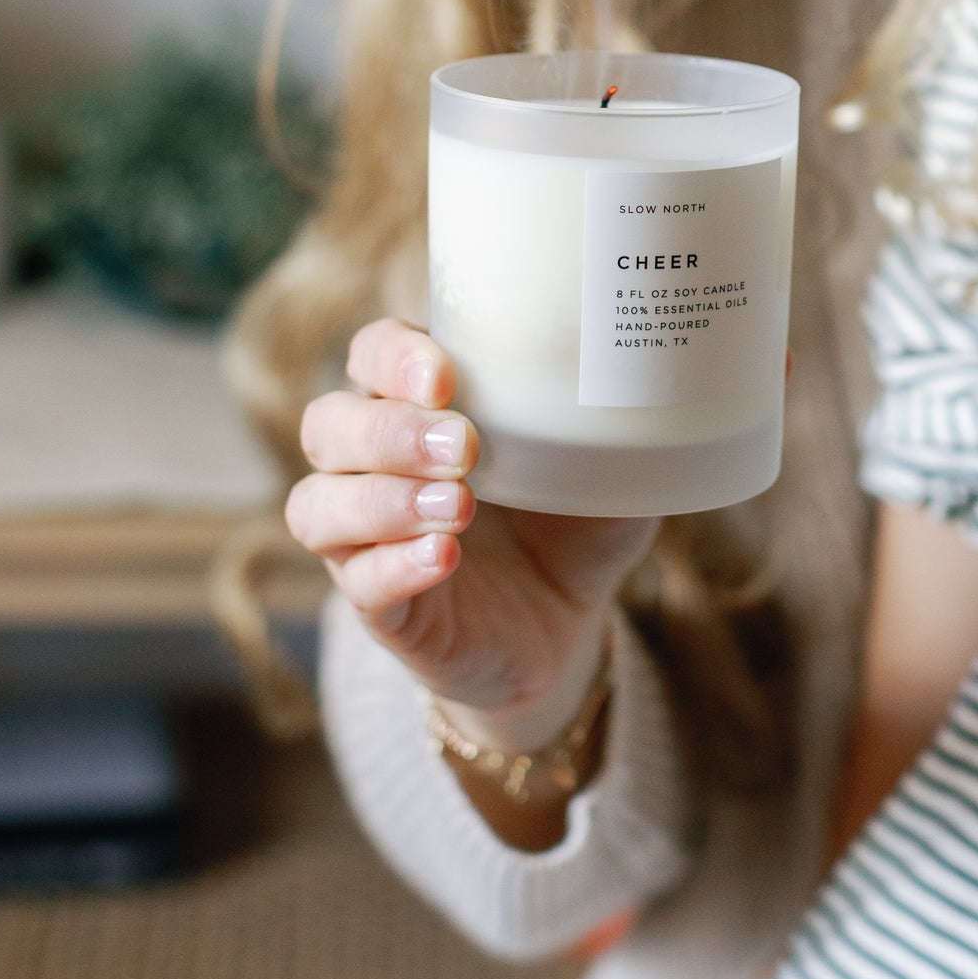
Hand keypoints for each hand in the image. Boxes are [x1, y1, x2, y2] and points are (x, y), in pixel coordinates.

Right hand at [286, 318, 657, 734]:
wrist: (568, 624)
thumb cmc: (576, 518)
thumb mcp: (603, 459)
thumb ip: (609, 415)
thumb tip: (659, 362)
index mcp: (419, 404)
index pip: (369, 354)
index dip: (392, 357)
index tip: (444, 374)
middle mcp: (376, 463)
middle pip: (329, 424)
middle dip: (389, 429)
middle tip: (464, 444)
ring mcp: (368, 538)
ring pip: (318, 505)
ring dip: (381, 499)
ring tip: (459, 504)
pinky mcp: (381, 607)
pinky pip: (356, 584)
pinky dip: (394, 566)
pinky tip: (442, 558)